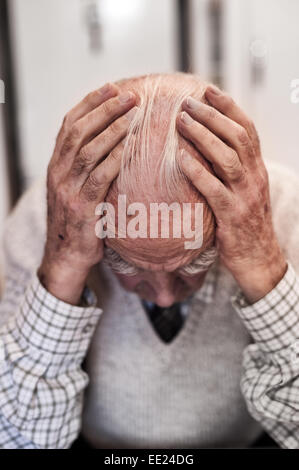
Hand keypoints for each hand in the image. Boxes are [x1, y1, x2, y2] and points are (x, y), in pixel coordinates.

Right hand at [38, 83, 136, 304]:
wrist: (65, 256)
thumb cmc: (78, 221)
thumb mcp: (75, 189)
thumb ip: (87, 168)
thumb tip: (114, 143)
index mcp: (56, 165)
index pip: (69, 124)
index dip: (90, 103)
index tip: (111, 87)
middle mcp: (58, 173)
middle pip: (79, 131)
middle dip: (105, 109)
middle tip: (130, 95)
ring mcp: (68, 190)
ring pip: (88, 150)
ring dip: (113, 128)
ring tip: (134, 113)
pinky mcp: (82, 208)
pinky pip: (99, 177)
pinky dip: (115, 158)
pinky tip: (130, 145)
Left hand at [177, 86, 286, 302]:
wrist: (259, 260)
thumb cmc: (245, 224)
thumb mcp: (243, 193)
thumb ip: (230, 171)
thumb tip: (203, 148)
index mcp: (257, 169)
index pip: (247, 130)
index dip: (229, 107)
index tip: (208, 91)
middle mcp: (255, 177)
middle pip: (237, 136)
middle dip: (212, 115)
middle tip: (187, 102)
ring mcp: (245, 196)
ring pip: (227, 157)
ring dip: (203, 136)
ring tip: (181, 121)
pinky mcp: (232, 215)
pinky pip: (214, 188)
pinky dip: (197, 170)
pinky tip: (181, 157)